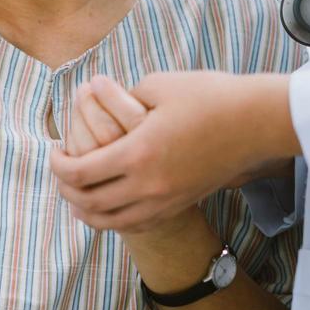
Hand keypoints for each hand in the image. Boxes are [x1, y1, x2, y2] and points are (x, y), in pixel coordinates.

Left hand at [48, 71, 296, 232]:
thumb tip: (95, 94)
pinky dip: (112, 219)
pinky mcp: (178, 205)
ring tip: (75, 192)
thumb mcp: (158, 85)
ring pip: (109, 222)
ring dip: (84, 210)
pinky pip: (134, 224)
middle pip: (88, 203)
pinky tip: (105, 204)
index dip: (57, 164)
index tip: (53, 150)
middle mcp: (148, 185)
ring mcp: (165, 200)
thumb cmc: (210, 96)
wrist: (256, 122)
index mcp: (138, 153)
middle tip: (59, 171)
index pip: (80, 172)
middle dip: (65, 188)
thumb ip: (120, 95)